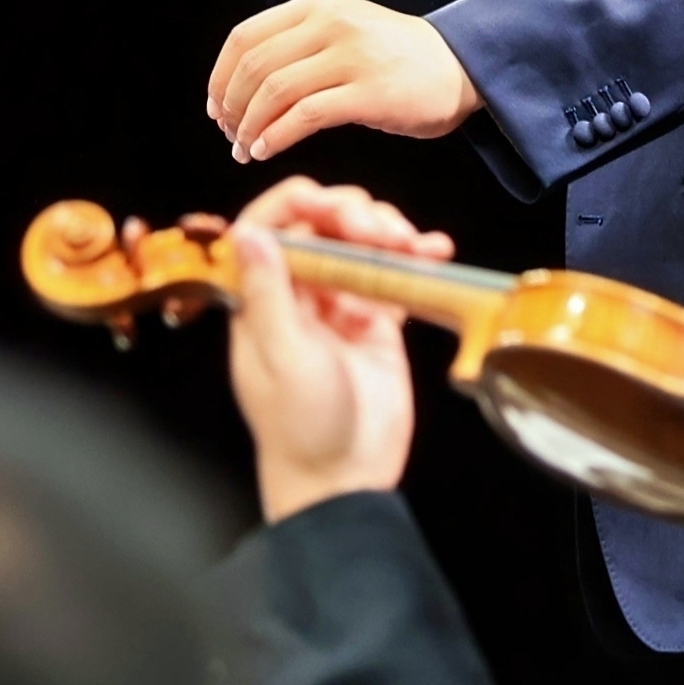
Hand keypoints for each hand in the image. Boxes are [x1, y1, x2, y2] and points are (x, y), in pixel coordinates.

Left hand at [208, 0, 482, 163]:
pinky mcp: (369, 92)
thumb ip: (298, 44)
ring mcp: (351, 56)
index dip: (220, 77)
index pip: (245, 37)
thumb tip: (240, 84)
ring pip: (275, 91)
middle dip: (231, 107)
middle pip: (254, 66)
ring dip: (250, 127)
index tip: (215, 108)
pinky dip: (276, 136)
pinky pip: (305, 116)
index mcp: (317, 6)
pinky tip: (267, 151)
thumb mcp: (343, 30)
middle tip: (230, 135)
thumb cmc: (396, 57)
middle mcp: (331, 24)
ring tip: (245, 150)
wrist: (460, 66)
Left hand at [224, 177, 440, 520]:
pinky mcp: (378, 321)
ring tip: (412, 242)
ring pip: (360, 242)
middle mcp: (298, 292)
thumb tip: (249, 231)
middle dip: (353, 214)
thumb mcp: (283, 356)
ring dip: (387, 230)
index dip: (301, 204)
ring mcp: (340, 303)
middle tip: (383, 232)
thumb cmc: (301, 426)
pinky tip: (434, 249)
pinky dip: (415, 257)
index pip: (272, 226)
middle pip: (322, 225)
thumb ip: (269, 292)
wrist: (345, 480)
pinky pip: (394, 274)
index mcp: (261, 295)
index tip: (332, 205)